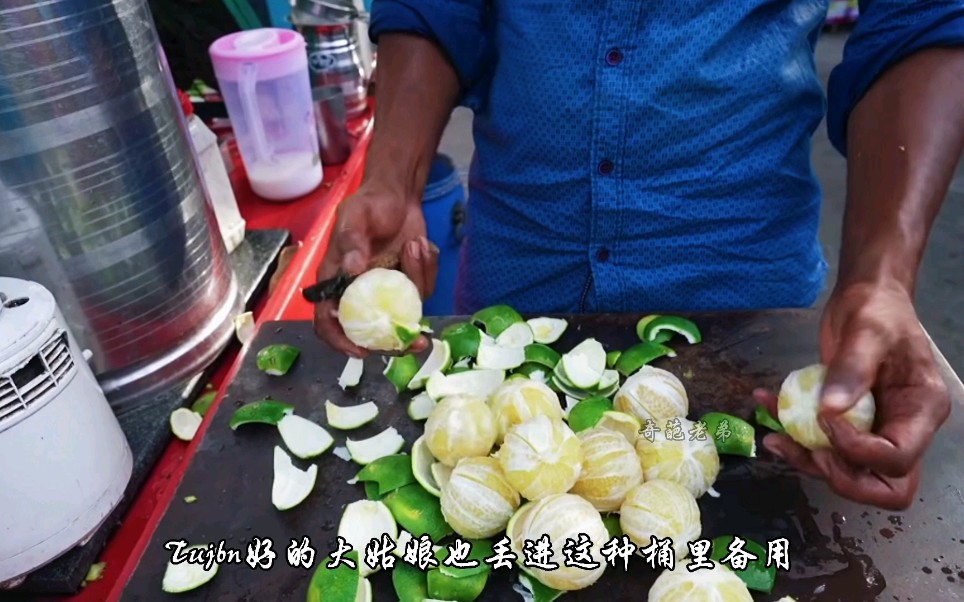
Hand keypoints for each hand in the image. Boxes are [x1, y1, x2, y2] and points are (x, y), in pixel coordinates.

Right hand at [312, 183, 437, 357]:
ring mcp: (387, 291)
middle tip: (415, 342)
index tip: (361, 351)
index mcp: (335, 282)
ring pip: (405, 310)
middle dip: (394, 340)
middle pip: (371, 331)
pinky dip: (427, 267)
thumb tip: (351, 270)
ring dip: (417, 278)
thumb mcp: (353, 218)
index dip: (340, 341)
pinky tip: (421, 244)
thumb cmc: (367, 205)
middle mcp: (360, 293)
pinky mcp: (409, 283)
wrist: (397, 195)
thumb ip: (351, 242)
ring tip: (415, 244)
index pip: (328, 321)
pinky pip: (422, 289)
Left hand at [760, 281, 949, 509]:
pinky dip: (796, 439)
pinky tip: (768, 412)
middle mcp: (905, 429)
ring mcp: (877, 430)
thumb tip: (830, 411)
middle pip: (885, 487)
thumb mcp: (867, 331)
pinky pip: (825, 448)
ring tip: (774, 436)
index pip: (898, 458)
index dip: (859, 452)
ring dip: (809, 462)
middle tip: (806, 451)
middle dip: (842, 478)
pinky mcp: (850, 426)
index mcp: (922, 409)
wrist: (865, 298)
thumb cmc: (876, 309)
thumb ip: (853, 369)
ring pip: (850, 474)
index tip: (825, 421)